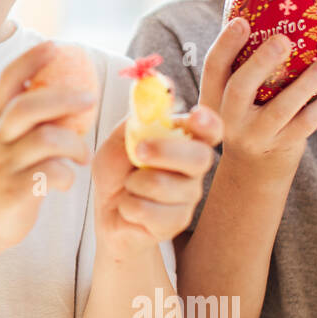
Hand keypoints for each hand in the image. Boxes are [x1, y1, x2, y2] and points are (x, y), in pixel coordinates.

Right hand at [0, 41, 96, 252]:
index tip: (55, 46)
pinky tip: (66, 181)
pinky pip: (47, 175)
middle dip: (63, 98)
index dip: (30, 60)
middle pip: (28, 106)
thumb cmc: (3, 174)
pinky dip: (65, 176)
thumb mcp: (7, 139)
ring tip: (83, 156)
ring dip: (74, 145)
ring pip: (44, 141)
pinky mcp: (13, 190)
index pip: (9, 80)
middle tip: (91, 98)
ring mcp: (4, 164)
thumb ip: (29, 116)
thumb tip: (69, 88)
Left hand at [92, 105, 222, 259]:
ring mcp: (189, 196)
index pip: (209, 129)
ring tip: (129, 187)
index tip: (195, 116)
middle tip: (139, 151)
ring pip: (164, 185)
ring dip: (133, 183)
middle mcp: (193, 167)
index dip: (208, 122)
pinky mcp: (177, 221)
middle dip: (165, 151)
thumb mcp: (119, 141)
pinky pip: (149, 211)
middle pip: (199, 157)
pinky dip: (128, 206)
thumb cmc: (117, 172)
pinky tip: (130, 208)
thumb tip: (147, 95)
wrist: (107, 213)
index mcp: (183, 141)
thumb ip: (135, 122)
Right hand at [199, 16, 316, 172]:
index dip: (225, 44)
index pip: (213, 67)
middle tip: (283, 39)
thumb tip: (263, 9)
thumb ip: (242, 65)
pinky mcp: (281, 146)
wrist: (253, 169)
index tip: (242, 21)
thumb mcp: (233, 96)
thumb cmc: (250, 115)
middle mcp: (228, 117)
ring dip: (304, 85)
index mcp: (213, 96)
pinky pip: (306, 125)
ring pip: (279, 109)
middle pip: (240, 88)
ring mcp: (254, 135)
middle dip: (261, 63)